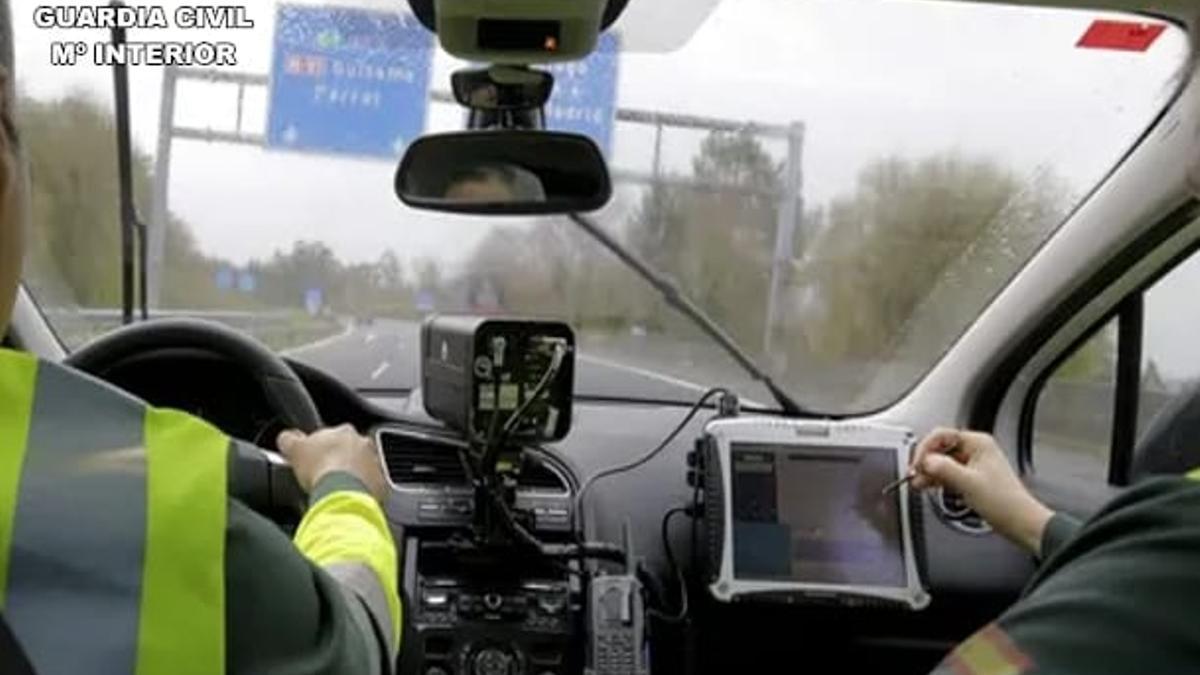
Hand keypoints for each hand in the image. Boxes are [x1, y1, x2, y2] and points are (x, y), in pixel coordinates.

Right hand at [277, 425, 388, 503]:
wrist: (342, 492)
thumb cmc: (320, 468)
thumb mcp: (294, 448)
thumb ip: (290, 438)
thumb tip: (287, 437)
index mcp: (344, 431)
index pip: (332, 435)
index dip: (321, 448)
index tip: (314, 459)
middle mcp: (364, 444)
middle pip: (350, 451)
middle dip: (339, 461)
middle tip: (324, 476)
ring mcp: (376, 464)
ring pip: (363, 467)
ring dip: (352, 476)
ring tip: (335, 490)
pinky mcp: (382, 484)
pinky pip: (372, 486)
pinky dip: (361, 492)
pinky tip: (349, 499)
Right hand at [910, 428, 1052, 554]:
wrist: (1020, 522)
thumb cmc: (1005, 502)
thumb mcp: (968, 483)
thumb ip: (944, 469)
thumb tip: (925, 461)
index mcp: (978, 443)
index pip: (941, 435)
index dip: (925, 448)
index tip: (917, 464)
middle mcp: (975, 450)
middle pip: (940, 448)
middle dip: (925, 461)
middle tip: (914, 474)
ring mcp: (973, 464)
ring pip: (942, 461)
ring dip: (929, 471)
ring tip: (918, 482)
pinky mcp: (971, 478)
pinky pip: (948, 473)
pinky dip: (937, 479)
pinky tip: (928, 486)